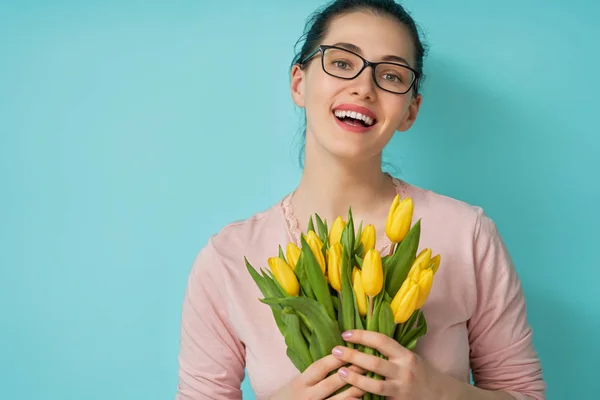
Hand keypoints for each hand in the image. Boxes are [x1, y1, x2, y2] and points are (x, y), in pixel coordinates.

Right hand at [268, 354, 366, 399]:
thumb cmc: (288, 397)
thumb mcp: (296, 383)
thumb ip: (312, 374)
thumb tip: (334, 356)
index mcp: (300, 383)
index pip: (320, 367)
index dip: (335, 359)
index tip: (350, 349)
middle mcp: (307, 396)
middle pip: (332, 382)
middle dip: (350, 371)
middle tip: (367, 361)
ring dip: (355, 390)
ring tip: (370, 380)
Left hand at [331, 330, 457, 399]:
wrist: (439, 395)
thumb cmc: (418, 372)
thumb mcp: (407, 356)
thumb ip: (389, 350)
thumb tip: (362, 337)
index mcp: (405, 356)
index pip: (381, 341)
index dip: (362, 336)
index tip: (346, 333)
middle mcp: (403, 372)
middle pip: (375, 363)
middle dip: (353, 356)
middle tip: (335, 350)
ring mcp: (400, 390)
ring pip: (375, 386)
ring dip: (355, 379)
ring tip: (339, 372)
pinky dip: (363, 398)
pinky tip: (349, 396)